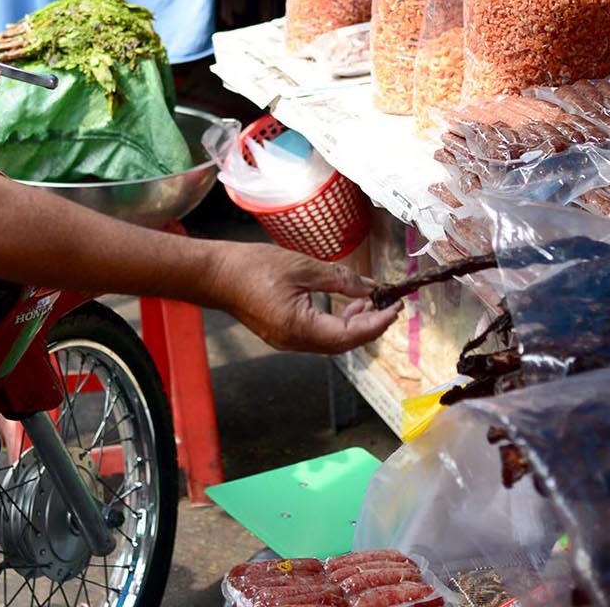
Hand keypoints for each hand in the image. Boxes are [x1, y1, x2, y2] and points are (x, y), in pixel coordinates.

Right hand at [211, 243, 398, 354]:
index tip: (395, 308)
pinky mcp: (281, 334)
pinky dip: (335, 323)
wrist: (213, 275)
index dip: (377, 323)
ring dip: (353, 325)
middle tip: (387, 303)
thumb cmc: (251, 267)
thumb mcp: (302, 266)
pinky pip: (317, 336)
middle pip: (343, 344)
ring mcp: (286, 341)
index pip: (350, 335)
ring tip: (368, 301)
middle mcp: (295, 342)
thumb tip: (369, 287)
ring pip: (331, 342)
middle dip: (369, 325)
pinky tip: (343, 304)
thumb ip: (339, 279)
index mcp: (300, 328)